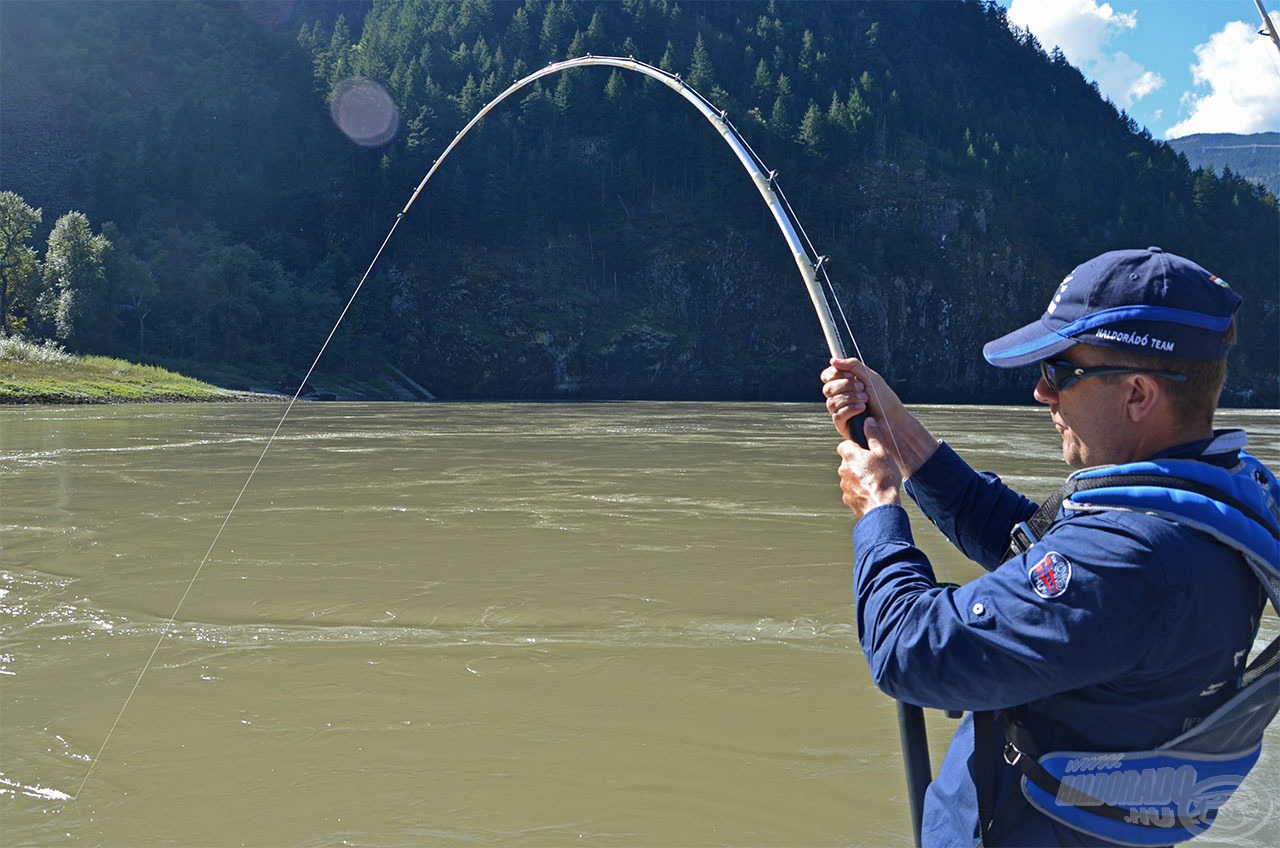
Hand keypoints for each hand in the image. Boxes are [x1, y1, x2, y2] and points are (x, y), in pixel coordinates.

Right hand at [821, 356, 939, 476]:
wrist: (894, 420)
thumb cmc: (884, 399)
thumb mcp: (871, 377)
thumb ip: (853, 366)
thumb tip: (833, 360)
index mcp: (845, 384)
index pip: (827, 377)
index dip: (834, 374)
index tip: (849, 374)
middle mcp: (840, 397)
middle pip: (827, 389)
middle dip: (845, 386)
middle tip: (862, 387)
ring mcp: (840, 411)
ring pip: (831, 402)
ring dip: (851, 398)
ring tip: (866, 399)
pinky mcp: (842, 425)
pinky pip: (837, 415)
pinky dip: (850, 409)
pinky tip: (862, 409)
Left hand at [837, 417, 901, 516]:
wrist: (881, 506)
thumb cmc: (884, 478)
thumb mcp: (883, 452)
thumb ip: (874, 435)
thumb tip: (868, 422)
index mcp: (849, 455)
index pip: (844, 445)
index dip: (854, 446)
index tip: (865, 450)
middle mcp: (842, 469)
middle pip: (848, 461)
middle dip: (858, 462)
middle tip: (874, 466)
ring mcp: (844, 485)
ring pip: (850, 476)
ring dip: (859, 476)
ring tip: (875, 480)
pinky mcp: (847, 498)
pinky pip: (852, 490)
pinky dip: (860, 490)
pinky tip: (872, 492)